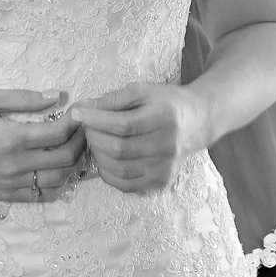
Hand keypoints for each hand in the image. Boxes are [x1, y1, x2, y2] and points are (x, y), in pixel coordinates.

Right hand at [0, 87, 85, 201]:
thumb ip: (23, 98)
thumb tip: (57, 95)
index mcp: (11, 139)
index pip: (60, 134)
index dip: (76, 122)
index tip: (80, 111)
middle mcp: (14, 165)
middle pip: (65, 158)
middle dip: (80, 142)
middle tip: (83, 129)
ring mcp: (9, 184)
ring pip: (58, 180)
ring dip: (73, 164)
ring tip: (74, 148)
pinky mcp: (3, 195)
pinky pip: (40, 195)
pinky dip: (56, 183)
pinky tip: (57, 168)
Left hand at [67, 82, 206, 193]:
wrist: (197, 121)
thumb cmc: (167, 103)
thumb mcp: (143, 91)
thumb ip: (112, 99)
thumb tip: (83, 109)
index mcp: (165, 118)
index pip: (123, 125)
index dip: (96, 121)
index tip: (78, 114)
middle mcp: (168, 145)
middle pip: (119, 149)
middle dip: (94, 137)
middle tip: (88, 128)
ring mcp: (166, 166)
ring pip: (119, 169)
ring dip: (98, 156)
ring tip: (97, 142)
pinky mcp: (162, 181)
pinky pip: (126, 185)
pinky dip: (109, 174)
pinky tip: (106, 160)